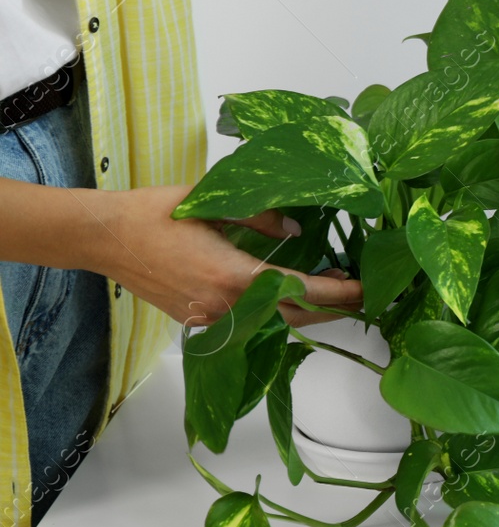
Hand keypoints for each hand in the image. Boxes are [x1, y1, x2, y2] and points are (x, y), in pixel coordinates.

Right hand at [83, 186, 362, 328]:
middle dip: (331, 309)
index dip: (337, 292)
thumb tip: (297, 230)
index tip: (365, 289)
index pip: (300, 290)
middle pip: (293, 317)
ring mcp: (209, 317)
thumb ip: (262, 217)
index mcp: (233, 276)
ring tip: (333, 295)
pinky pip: (247, 323)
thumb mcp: (214, 202)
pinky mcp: (197, 320)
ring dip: (304, 312)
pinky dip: (275, 313)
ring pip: (271, 324)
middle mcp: (225, 305)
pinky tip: (288, 297)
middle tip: (361, 296)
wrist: (105, 237)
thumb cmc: (156, 213)